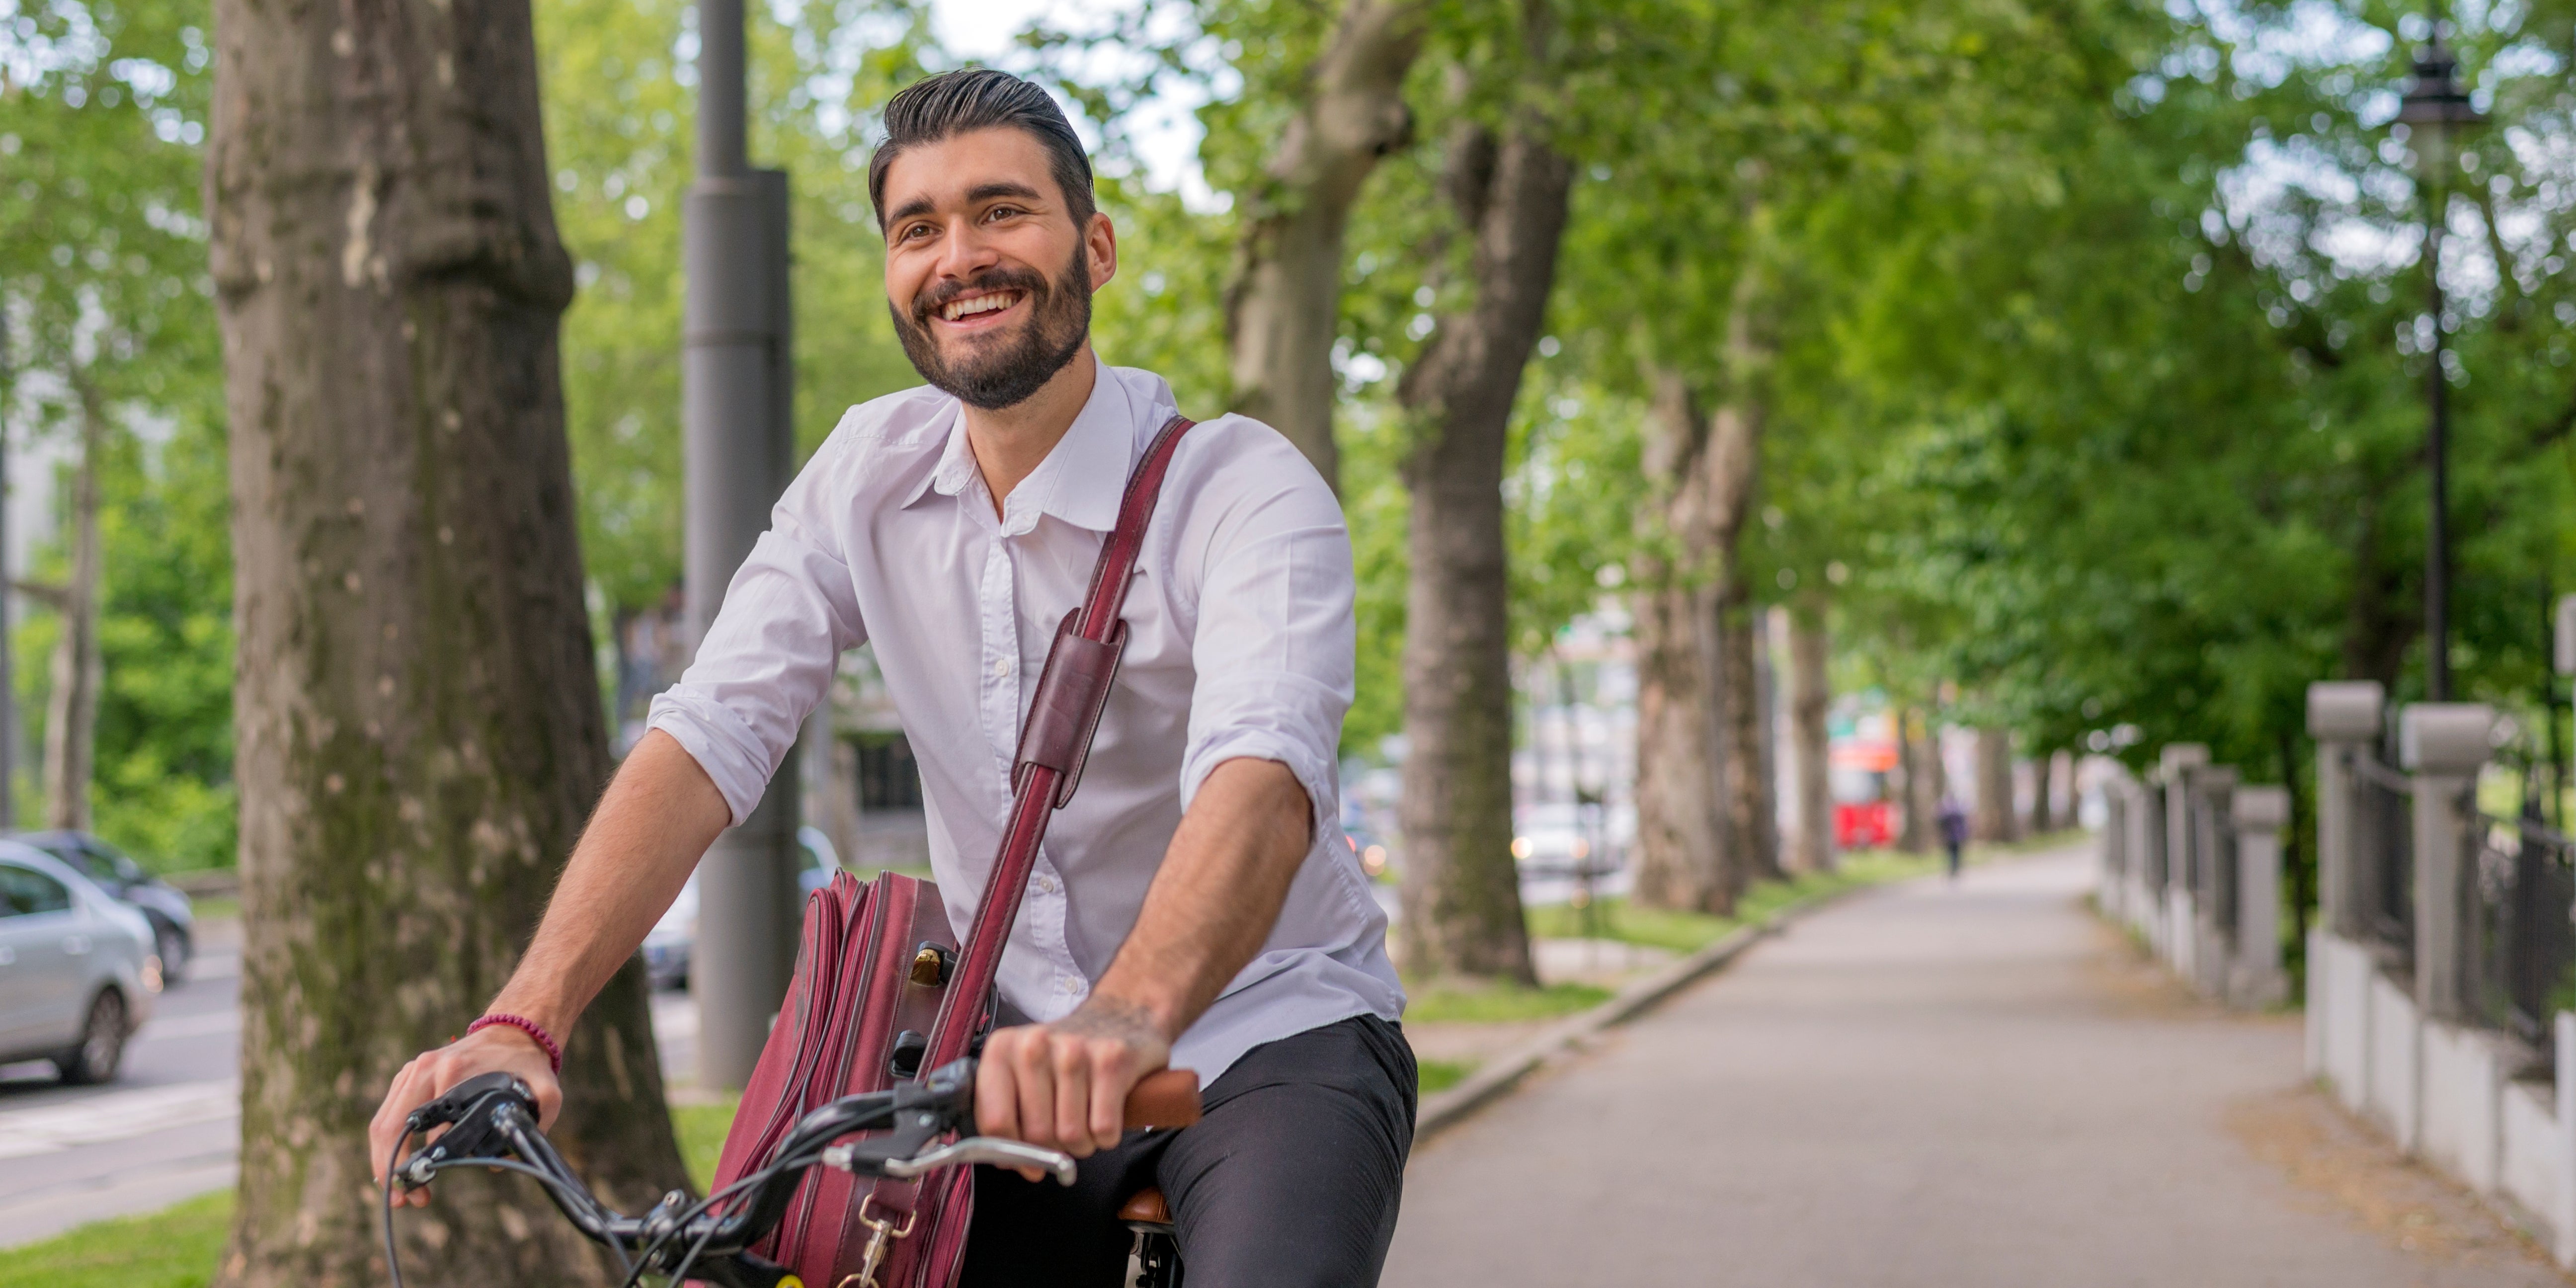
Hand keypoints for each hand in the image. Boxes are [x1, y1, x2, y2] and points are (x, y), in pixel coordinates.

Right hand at [367, 1024, 562, 1206]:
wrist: (514, 1031)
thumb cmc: (527, 1066)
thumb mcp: (545, 1091)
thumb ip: (534, 1124)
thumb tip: (495, 1163)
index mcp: (455, 1072)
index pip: (428, 1127)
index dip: (422, 1164)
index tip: (424, 1191)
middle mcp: (426, 1069)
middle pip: (392, 1126)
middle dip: (392, 1169)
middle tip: (404, 1200)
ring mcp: (413, 1070)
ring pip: (383, 1122)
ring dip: (384, 1161)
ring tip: (399, 1193)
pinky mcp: (408, 1075)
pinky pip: (387, 1113)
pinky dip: (386, 1143)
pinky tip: (395, 1167)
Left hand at [975, 997, 1171, 1178]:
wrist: (1122, 1014)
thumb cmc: (1065, 1055)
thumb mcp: (1024, 1073)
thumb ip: (1008, 1116)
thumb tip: (1020, 1166)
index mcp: (1002, 1049)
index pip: (996, 1122)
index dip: (1012, 1154)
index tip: (1028, 1163)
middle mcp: (1034, 1045)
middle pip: (1036, 1134)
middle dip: (1053, 1148)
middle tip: (1064, 1133)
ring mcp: (1074, 1051)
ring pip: (1071, 1136)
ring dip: (1082, 1143)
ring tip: (1085, 1120)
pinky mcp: (1112, 1060)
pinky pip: (1103, 1130)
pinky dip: (1107, 1136)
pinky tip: (1105, 1113)